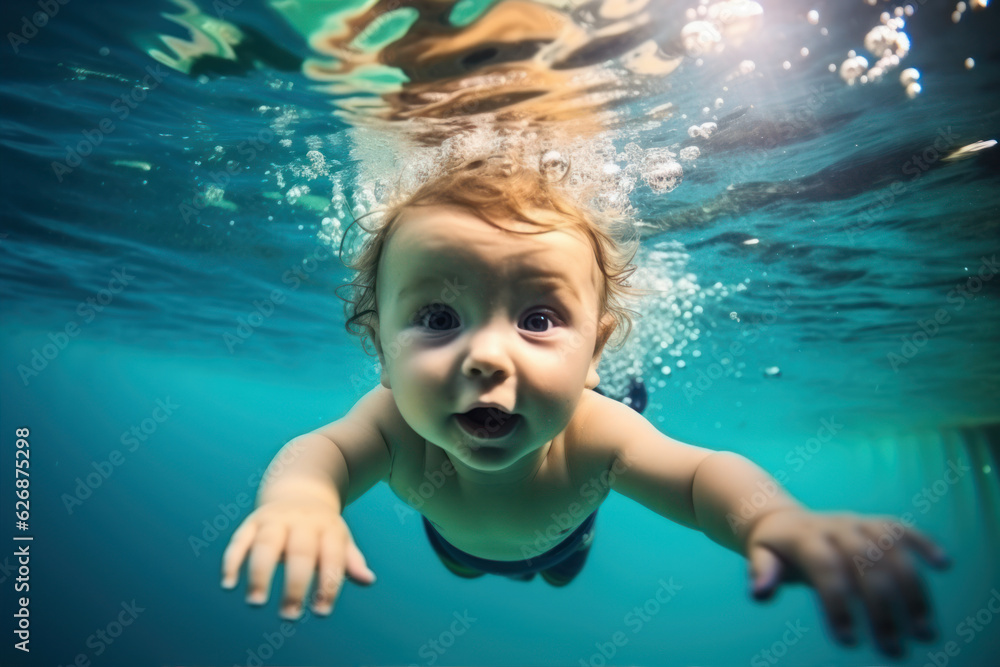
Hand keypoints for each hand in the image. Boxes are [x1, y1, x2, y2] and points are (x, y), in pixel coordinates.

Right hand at [221, 498, 375, 618]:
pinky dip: (232, 560)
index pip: (332, 557)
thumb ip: (350, 561)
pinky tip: (228, 584)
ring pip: (266, 544)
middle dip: (295, 584)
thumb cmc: (323, 529)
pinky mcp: (252, 521)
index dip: (328, 583)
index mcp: (328, 528)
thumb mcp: (340, 540)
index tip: (321, 611)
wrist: (300, 492)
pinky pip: (240, 539)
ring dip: (260, 573)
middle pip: (300, 551)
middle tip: (290, 614)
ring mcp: (275, 519)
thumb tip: (368, 579)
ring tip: (256, 602)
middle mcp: (302, 521)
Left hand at [744, 508, 950, 657]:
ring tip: (924, 631)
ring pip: (890, 549)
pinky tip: (943, 564)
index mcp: (805, 537)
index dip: (837, 603)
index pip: (825, 568)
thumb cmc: (774, 550)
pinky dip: (923, 542)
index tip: (847, 641)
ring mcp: (857, 522)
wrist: (782, 519)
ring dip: (911, 589)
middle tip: (894, 649)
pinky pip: (901, 528)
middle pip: (864, 563)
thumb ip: (762, 573)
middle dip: (881, 607)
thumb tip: (759, 593)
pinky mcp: (874, 522)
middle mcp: (835, 526)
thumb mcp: (760, 557)